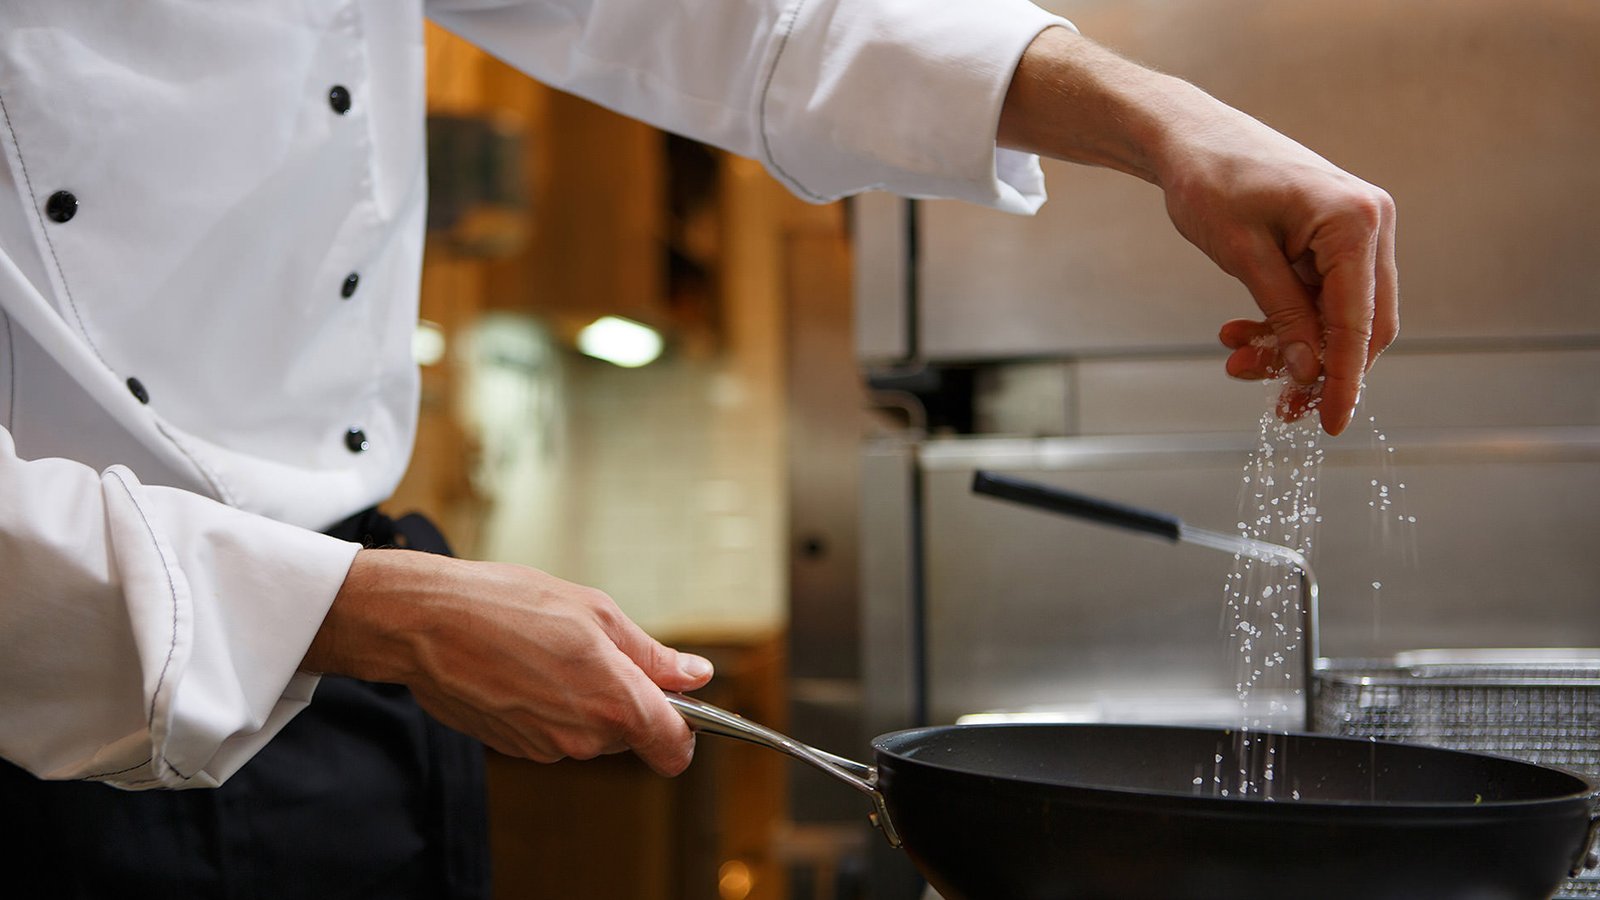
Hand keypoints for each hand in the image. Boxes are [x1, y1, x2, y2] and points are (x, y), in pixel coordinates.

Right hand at [303, 549, 713, 775]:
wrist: (425, 623)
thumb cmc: (508, 606)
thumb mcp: (595, 613)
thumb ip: (652, 654)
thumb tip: (697, 675)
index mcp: (615, 703)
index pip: (674, 748)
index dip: (685, 729)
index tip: (682, 705)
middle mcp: (584, 738)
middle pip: (631, 734)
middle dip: (626, 699)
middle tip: (595, 649)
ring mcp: (546, 748)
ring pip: (591, 733)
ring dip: (585, 700)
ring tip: (550, 652)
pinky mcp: (515, 748)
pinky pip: (554, 732)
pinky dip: (551, 706)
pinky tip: (524, 668)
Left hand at [1162, 107, 1397, 434]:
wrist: (1187, 136)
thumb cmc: (1209, 182)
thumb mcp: (1241, 256)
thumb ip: (1282, 315)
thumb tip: (1310, 372)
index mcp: (1355, 222)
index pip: (1359, 322)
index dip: (1345, 380)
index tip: (1330, 425)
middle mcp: (1370, 223)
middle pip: (1362, 324)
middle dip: (1317, 368)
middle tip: (1276, 405)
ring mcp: (1356, 228)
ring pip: (1339, 314)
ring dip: (1294, 346)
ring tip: (1237, 361)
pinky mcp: (1334, 236)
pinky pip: (1322, 295)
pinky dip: (1288, 321)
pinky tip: (1243, 336)